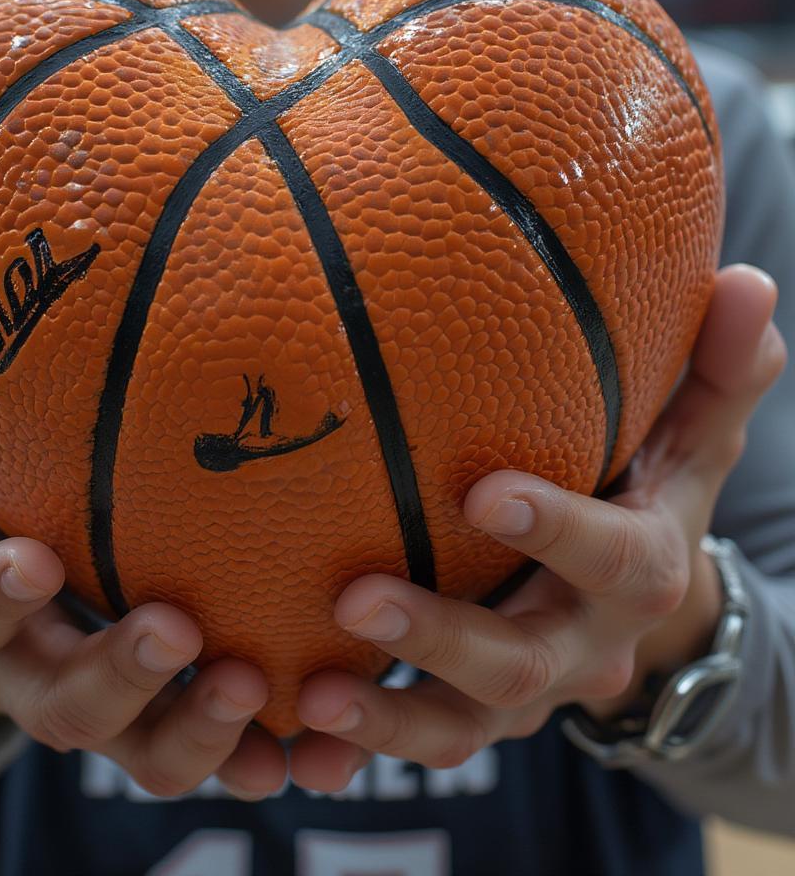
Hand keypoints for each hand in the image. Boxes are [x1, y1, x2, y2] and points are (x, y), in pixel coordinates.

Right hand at [0, 287, 285, 799]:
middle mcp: (28, 669)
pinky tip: (307, 749)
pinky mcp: (158, 711)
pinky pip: (204, 751)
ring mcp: (99, 700)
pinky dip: (251, 757)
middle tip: (175, 630)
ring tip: (253, 685)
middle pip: (59, 705)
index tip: (32, 562)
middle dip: (114, 678)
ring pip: (138, 749)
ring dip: (195, 731)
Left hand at [290, 265, 786, 790]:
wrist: (638, 604)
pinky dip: (354, 750)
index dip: (555, 531)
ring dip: (385, 715)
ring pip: (460, 728)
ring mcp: (521, 695)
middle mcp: (579, 646)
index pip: (611, 559)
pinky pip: (411, 743)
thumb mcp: (690, 440)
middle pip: (520, 665)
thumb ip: (716, 373)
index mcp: (637, 571)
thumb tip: (747, 282)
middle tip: (358, 598)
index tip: (485, 494)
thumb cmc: (647, 497)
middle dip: (442, 638)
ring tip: (309, 694)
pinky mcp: (469, 715)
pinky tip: (286, 739)